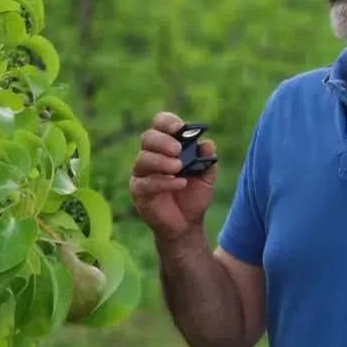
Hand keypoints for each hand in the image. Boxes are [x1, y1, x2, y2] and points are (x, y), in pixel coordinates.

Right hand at [129, 112, 217, 242]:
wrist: (187, 224)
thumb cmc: (193, 195)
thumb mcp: (206, 176)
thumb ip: (206, 160)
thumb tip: (207, 144)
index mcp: (165, 146)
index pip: (159, 124)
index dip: (167, 122)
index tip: (179, 127)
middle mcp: (150, 155)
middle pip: (148, 138)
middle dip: (162, 141)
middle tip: (177, 150)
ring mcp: (141, 173)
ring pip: (143, 159)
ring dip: (162, 161)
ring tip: (179, 167)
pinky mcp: (138, 191)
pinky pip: (146, 183)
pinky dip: (164, 181)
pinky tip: (180, 183)